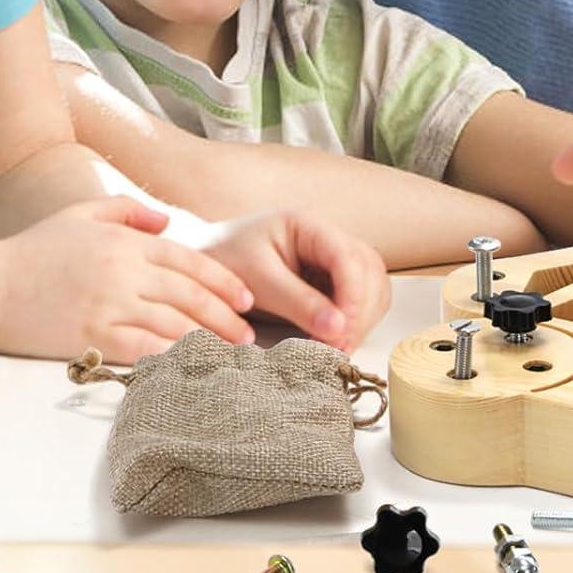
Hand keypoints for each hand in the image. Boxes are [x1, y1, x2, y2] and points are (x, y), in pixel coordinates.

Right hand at [0, 197, 255, 362]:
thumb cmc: (36, 249)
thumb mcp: (84, 214)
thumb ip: (131, 211)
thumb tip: (168, 222)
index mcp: (129, 243)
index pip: (192, 262)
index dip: (224, 282)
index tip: (246, 300)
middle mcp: (126, 272)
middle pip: (192, 297)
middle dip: (226, 318)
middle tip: (249, 336)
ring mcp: (109, 306)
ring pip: (174, 325)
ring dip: (209, 341)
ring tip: (230, 355)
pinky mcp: (90, 337)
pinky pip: (143, 350)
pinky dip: (172, 358)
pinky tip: (192, 367)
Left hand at [204, 209, 390, 352]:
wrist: (200, 269)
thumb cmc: (222, 263)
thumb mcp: (256, 282)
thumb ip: (298, 302)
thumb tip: (339, 329)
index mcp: (308, 224)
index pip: (348, 256)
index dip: (352, 294)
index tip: (342, 331)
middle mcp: (328, 237)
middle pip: (369, 269)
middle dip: (361, 310)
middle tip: (341, 347)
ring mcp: (333, 258)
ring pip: (372, 283)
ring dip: (364, 317)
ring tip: (341, 348)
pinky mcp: (331, 279)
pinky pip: (360, 297)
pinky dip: (357, 319)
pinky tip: (339, 339)